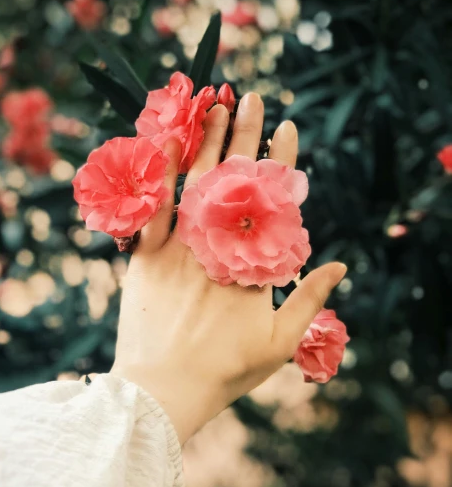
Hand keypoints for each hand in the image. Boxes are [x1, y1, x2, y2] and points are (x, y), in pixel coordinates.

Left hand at [112, 93, 345, 443]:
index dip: (281, 160)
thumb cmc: (226, 371)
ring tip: (215, 105)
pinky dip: (160, 173)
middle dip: (244, 134)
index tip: (288, 127)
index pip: (272, 199)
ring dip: (206, 141)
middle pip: (234, 179)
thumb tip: (340, 265)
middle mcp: (218, 245)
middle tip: (252, 97)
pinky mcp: (145, 257)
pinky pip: (153, 206)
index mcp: (254, 262)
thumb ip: (310, 300)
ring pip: (196, 183)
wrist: (164, 389)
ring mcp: (179, 248)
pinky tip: (166, 140)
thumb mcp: (280, 342)